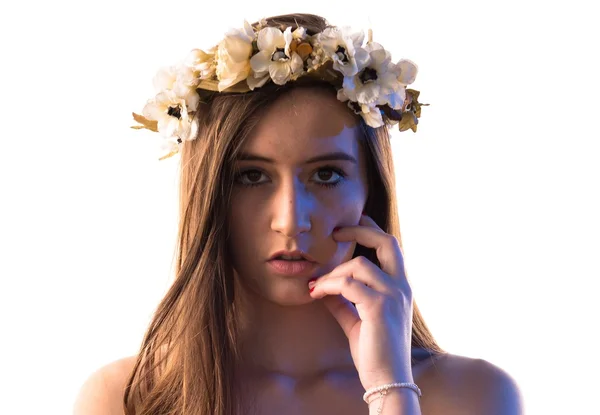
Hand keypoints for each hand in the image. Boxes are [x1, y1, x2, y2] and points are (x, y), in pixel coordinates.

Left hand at [308, 214, 413, 391]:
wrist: (387, 381)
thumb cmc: (375, 353)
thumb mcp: (357, 321)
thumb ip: (343, 302)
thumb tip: (322, 288)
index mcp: (400, 288)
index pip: (391, 248)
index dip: (371, 231)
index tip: (351, 224)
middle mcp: (401, 287)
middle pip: (387, 242)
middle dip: (360, 230)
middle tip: (336, 232)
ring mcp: (393, 295)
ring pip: (359, 265)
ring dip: (333, 273)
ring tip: (317, 286)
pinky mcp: (379, 307)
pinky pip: (348, 284)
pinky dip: (328, 285)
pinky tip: (317, 293)